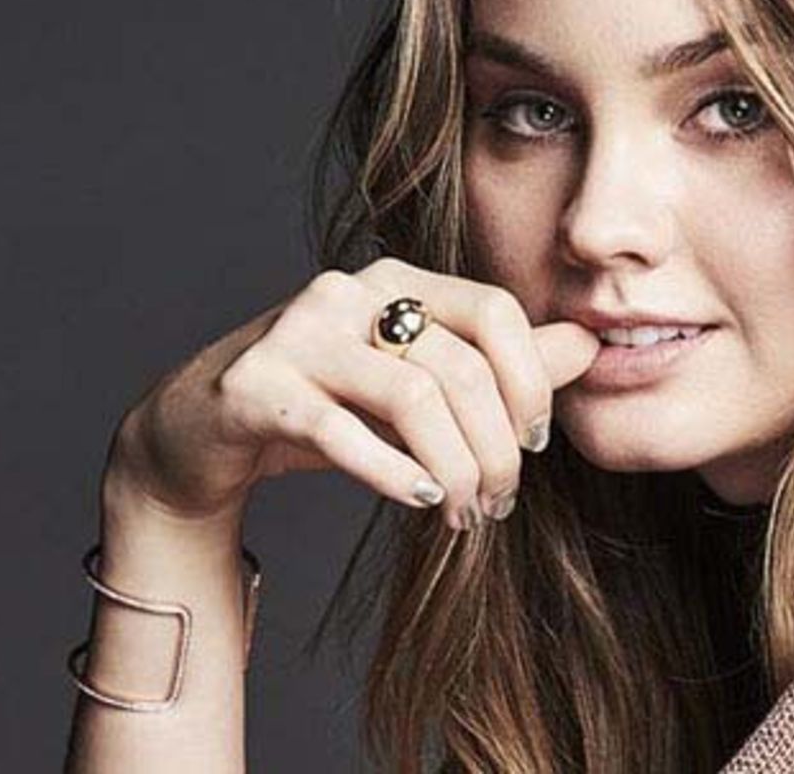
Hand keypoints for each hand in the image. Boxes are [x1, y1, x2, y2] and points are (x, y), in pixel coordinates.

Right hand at [102, 257, 600, 529]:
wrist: (202, 430)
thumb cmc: (327, 406)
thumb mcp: (418, 385)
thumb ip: (501, 365)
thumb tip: (591, 344)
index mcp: (398, 280)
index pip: (495, 312)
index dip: (531, 381)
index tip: (536, 444)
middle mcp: (349, 292)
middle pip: (460, 366)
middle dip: (495, 447)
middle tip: (499, 501)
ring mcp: (298, 334)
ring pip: (412, 398)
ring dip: (453, 469)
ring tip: (463, 513)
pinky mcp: (256, 387)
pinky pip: (341, 431)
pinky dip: (393, 472)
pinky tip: (421, 500)